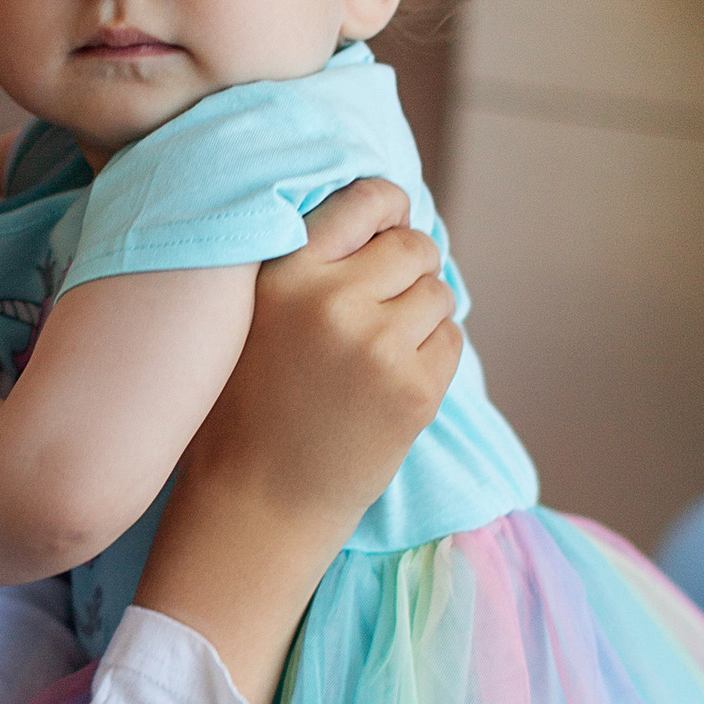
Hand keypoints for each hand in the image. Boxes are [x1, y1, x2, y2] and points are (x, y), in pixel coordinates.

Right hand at [203, 179, 460, 529]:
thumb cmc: (252, 404)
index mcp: (283, 274)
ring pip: (439, 293)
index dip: (391, 207)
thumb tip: (396, 213)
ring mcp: (377, 347)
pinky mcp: (414, 390)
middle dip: (410, 271)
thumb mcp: (255, 315)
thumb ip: (311, 263)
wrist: (257, 503)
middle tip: (383, 309)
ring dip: (422, 316)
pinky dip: (432, 357)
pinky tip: (390, 385)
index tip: (393, 223)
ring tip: (378, 354)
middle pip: (414, 246)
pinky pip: (451, 340)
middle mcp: (330, 301)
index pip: (367, 200)